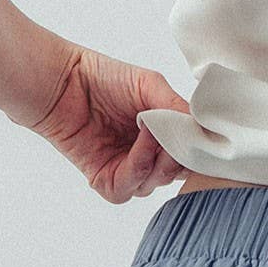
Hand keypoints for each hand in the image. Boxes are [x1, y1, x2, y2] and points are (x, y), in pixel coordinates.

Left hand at [26, 43, 191, 203]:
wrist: (64, 81)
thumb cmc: (103, 78)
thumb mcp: (151, 86)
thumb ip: (177, 108)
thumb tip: (203, 131)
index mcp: (159, 139)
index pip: (188, 159)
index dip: (197, 154)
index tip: (203, 140)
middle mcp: (145, 158)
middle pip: (174, 176)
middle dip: (177, 157)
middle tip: (175, 133)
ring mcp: (125, 171)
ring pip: (153, 184)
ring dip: (156, 160)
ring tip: (150, 129)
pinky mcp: (105, 181)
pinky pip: (128, 189)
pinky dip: (138, 167)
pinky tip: (138, 141)